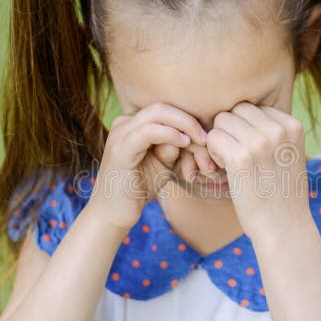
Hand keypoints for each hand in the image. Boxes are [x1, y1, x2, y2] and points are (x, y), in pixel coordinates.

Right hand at [88, 103, 207, 231]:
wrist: (114, 213)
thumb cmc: (139, 187)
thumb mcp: (165, 163)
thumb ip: (176, 146)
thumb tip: (190, 134)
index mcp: (132, 123)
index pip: (165, 111)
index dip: (188, 120)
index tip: (206, 140)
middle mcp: (124, 123)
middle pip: (163, 107)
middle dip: (189, 120)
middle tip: (206, 138)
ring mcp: (120, 133)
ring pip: (158, 113)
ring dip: (185, 126)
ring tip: (199, 142)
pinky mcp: (121, 148)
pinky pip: (149, 131)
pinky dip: (171, 134)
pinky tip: (183, 144)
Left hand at [205, 102, 309, 238]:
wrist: (283, 227)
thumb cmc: (282, 193)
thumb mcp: (289, 154)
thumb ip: (272, 131)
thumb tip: (241, 109)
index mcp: (293, 125)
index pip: (254, 107)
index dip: (245, 127)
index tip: (251, 150)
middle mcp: (278, 130)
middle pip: (237, 110)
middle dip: (231, 130)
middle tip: (236, 155)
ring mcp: (260, 142)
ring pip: (222, 121)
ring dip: (220, 140)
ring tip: (231, 163)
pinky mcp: (240, 157)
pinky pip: (213, 138)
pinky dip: (212, 153)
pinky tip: (223, 170)